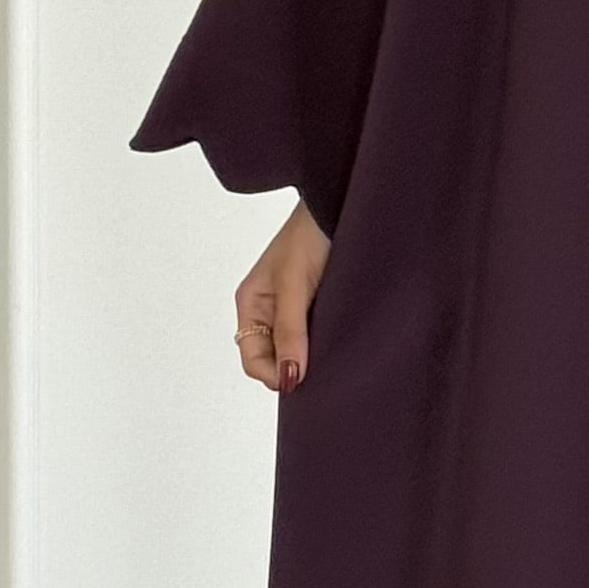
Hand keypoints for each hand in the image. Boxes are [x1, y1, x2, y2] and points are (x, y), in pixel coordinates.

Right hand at [234, 201, 329, 391]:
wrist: (338, 208)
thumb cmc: (307, 236)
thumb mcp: (294, 285)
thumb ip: (290, 331)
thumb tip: (289, 376)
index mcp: (250, 304)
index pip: (252, 359)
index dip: (273, 374)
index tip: (300, 380)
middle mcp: (268, 311)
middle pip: (272, 360)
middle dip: (291, 370)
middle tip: (320, 372)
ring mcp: (292, 310)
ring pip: (294, 351)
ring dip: (309, 359)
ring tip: (331, 355)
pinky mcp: (316, 307)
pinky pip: (313, 339)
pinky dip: (323, 346)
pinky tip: (338, 343)